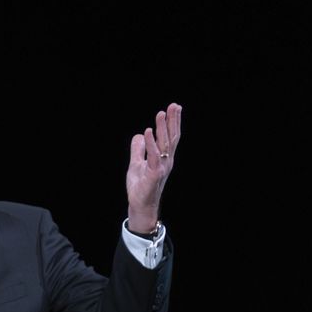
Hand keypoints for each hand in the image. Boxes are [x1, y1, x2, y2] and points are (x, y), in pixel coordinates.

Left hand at [126, 103, 181, 233]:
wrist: (140, 206)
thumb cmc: (140, 187)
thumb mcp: (136, 164)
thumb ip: (138, 149)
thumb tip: (140, 135)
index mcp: (164, 158)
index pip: (170, 137)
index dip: (173, 122)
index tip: (175, 107)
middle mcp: (166, 161)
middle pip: (171, 138)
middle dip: (172, 121)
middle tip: (173, 105)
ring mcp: (161, 167)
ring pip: (164, 145)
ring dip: (162, 128)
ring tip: (160, 114)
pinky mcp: (154, 174)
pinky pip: (153, 156)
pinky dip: (151, 144)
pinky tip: (148, 132)